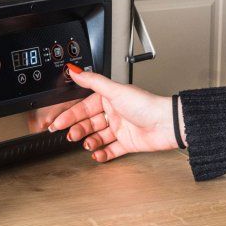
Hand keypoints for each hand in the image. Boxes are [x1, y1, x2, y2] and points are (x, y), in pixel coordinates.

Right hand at [46, 65, 178, 161]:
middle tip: (70, 135)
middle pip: (89, 123)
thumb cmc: (146, 105)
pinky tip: (96, 155)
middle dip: (78, 129)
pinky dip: (103, 153)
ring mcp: (120, 129)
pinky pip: (111, 150)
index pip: (84, 107)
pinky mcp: (127, 143)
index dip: (70, 115)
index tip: (57, 122)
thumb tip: (74, 70)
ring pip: (98, 137)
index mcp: (109, 99)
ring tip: (86, 144)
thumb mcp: (115, 90)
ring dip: (89, 141)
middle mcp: (114, 113)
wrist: (167, 124)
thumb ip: (92, 81)